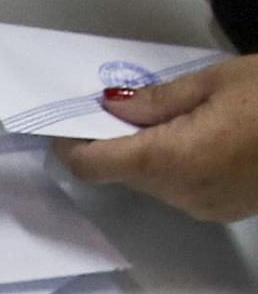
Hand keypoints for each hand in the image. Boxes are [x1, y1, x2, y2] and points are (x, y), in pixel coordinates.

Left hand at [57, 55, 257, 221]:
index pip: (93, 165)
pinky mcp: (223, 212)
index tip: (69, 126)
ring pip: (152, 184)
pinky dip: (180, 169)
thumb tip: (110, 107)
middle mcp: (179, 193)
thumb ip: (156, 99)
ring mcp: (202, 208)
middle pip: (123, 173)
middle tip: (133, 109)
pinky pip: (182, 192)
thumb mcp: (216, 80)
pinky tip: (209, 142)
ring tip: (185, 120)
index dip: (73, 146)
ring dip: (152, 156)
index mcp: (169, 159)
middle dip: (119, 144)